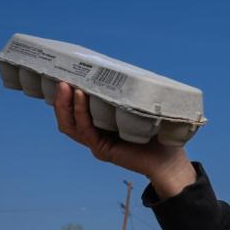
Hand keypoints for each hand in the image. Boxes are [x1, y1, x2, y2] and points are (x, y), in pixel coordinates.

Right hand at [53, 82, 195, 197]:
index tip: (64, 76)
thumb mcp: (137, 107)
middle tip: (61, 79)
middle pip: (67, 119)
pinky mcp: (103, 150)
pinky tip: (81, 97)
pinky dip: (81, 113)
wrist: (169, 160)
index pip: (74, 111)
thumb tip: (120, 68)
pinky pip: (87, 130)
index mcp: (99, 126)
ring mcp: (96, 143)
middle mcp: (94, 135)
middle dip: (61, 99)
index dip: (66, 97)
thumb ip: (125, 94)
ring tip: (66, 86)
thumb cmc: (156, 132)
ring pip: (71, 125)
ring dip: (66, 105)